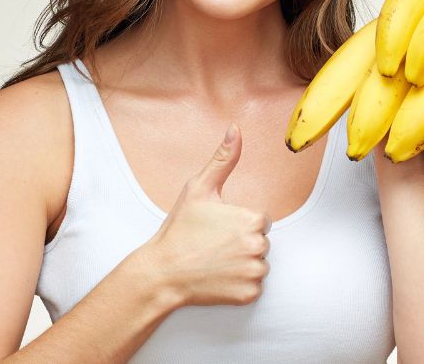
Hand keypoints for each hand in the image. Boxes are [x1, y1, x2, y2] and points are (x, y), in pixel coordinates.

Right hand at [142, 123, 272, 306]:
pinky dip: (239, 284)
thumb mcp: (198, 189)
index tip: (218, 228)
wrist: (162, 272)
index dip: (239, 223)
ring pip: (258, 264)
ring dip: (242, 264)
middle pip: (261, 242)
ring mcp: (254, 273)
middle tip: (213, 245)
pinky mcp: (248, 295)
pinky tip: (218, 277)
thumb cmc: (180, 230)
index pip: (260, 220)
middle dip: (242, 243)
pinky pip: (252, 287)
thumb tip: (235, 129)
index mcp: (252, 220)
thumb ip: (223, 159)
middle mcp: (259, 247)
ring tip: (215, 261)